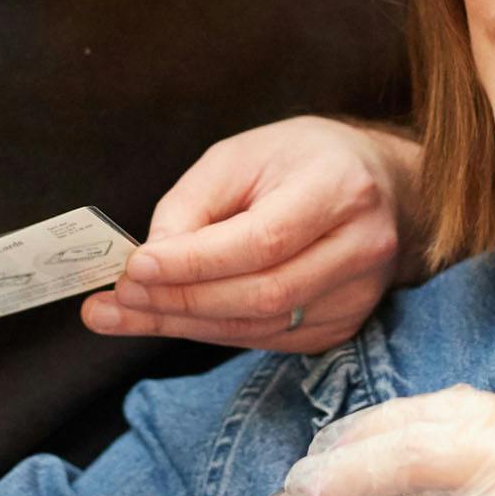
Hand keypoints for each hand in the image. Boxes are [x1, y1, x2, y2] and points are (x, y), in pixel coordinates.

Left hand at [82, 117, 417, 351]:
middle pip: (263, 293)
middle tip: (116, 298)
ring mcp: (360, 293)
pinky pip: (268, 338)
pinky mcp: (345, 323)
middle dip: (181, 300)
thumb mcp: (239, 157)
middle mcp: (362, 245)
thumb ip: (191, 205)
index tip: (135, 267)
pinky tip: (170, 319)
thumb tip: (150, 264)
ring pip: (262, 325)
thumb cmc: (299, 161)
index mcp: (340, 187)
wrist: (378, 185)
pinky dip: (213, 332)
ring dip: (185, 324)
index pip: (264, 240)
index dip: (196, 262)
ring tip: (122, 313)